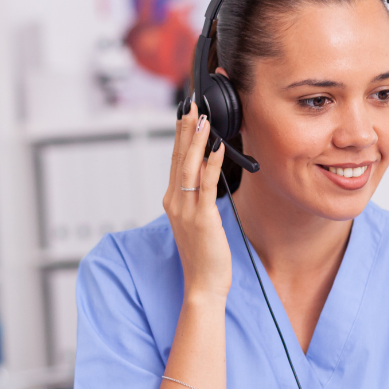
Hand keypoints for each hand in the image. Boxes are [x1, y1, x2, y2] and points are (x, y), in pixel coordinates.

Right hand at [163, 102, 231, 299]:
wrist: (202, 284)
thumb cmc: (203, 257)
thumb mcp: (196, 222)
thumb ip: (196, 200)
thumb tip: (205, 179)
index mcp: (172, 201)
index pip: (175, 161)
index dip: (180, 136)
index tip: (185, 114)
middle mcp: (175, 202)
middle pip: (178, 158)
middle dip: (185, 129)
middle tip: (190, 104)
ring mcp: (186, 209)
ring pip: (189, 166)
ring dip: (196, 140)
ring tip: (202, 118)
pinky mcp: (202, 217)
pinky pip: (205, 184)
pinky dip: (211, 164)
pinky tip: (216, 148)